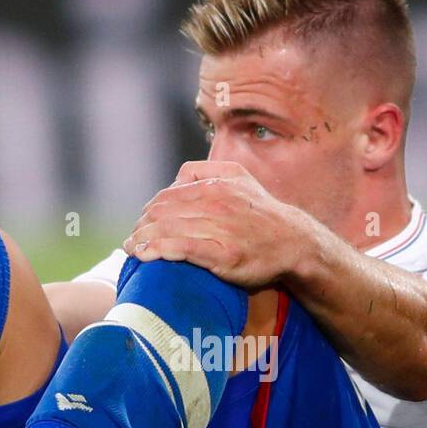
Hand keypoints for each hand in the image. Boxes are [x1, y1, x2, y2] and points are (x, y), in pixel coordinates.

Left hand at [123, 160, 315, 290]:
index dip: (149, 212)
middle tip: (131, 241)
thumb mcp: (239, 178)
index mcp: (215, 185)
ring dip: (143, 240)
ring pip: (168, 229)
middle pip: (163, 212)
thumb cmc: (263, 214)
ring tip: (131, 250)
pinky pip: (182, 249)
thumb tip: (177, 177)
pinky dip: (159, 250)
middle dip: (142, 227)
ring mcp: (219, 229)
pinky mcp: (223, 255)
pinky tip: (145, 256)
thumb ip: (206, 172)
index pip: (167, 196)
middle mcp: (215, 203)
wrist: (295, 243)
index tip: (141, 225)